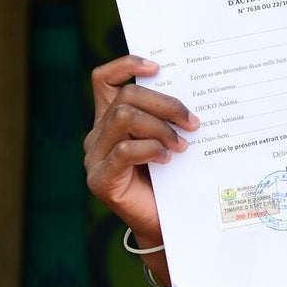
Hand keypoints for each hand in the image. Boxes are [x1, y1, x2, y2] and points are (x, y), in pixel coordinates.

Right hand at [83, 55, 199, 239]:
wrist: (164, 222)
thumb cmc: (170, 176)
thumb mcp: (168, 138)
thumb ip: (166, 116)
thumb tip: (192, 89)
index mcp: (111, 119)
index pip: (104, 79)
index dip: (126, 65)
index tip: (158, 67)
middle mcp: (98, 134)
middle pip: (126, 96)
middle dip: (165, 104)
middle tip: (193, 122)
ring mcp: (94, 157)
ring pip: (124, 118)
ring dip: (160, 128)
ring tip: (181, 145)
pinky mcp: (99, 180)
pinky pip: (125, 150)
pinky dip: (151, 150)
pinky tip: (167, 160)